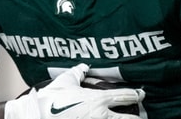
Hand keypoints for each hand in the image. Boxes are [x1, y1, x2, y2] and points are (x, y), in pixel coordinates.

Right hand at [5, 63, 143, 118]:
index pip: (124, 96)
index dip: (136, 95)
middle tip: (142, 117)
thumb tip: (83, 66)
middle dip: (137, 118)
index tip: (142, 94)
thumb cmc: (52, 98)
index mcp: (98, 99)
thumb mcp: (66, 81)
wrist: (38, 114)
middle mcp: (101, 114)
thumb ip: (77, 72)